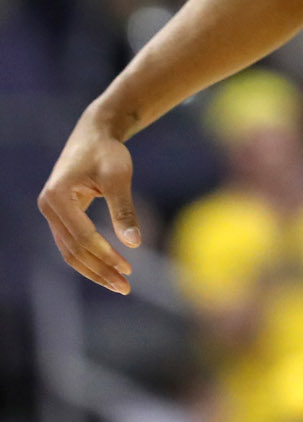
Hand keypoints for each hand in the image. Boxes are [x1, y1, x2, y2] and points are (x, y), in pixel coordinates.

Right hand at [38, 119, 141, 293]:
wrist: (94, 135)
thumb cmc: (107, 152)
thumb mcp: (119, 177)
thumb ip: (124, 210)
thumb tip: (134, 243)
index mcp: (58, 197)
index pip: (83, 236)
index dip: (105, 255)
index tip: (129, 268)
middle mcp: (49, 208)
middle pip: (73, 250)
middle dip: (99, 270)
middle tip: (125, 287)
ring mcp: (52, 213)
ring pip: (70, 251)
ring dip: (94, 269)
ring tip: (120, 284)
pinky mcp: (61, 216)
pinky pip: (73, 244)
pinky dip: (91, 257)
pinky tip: (110, 269)